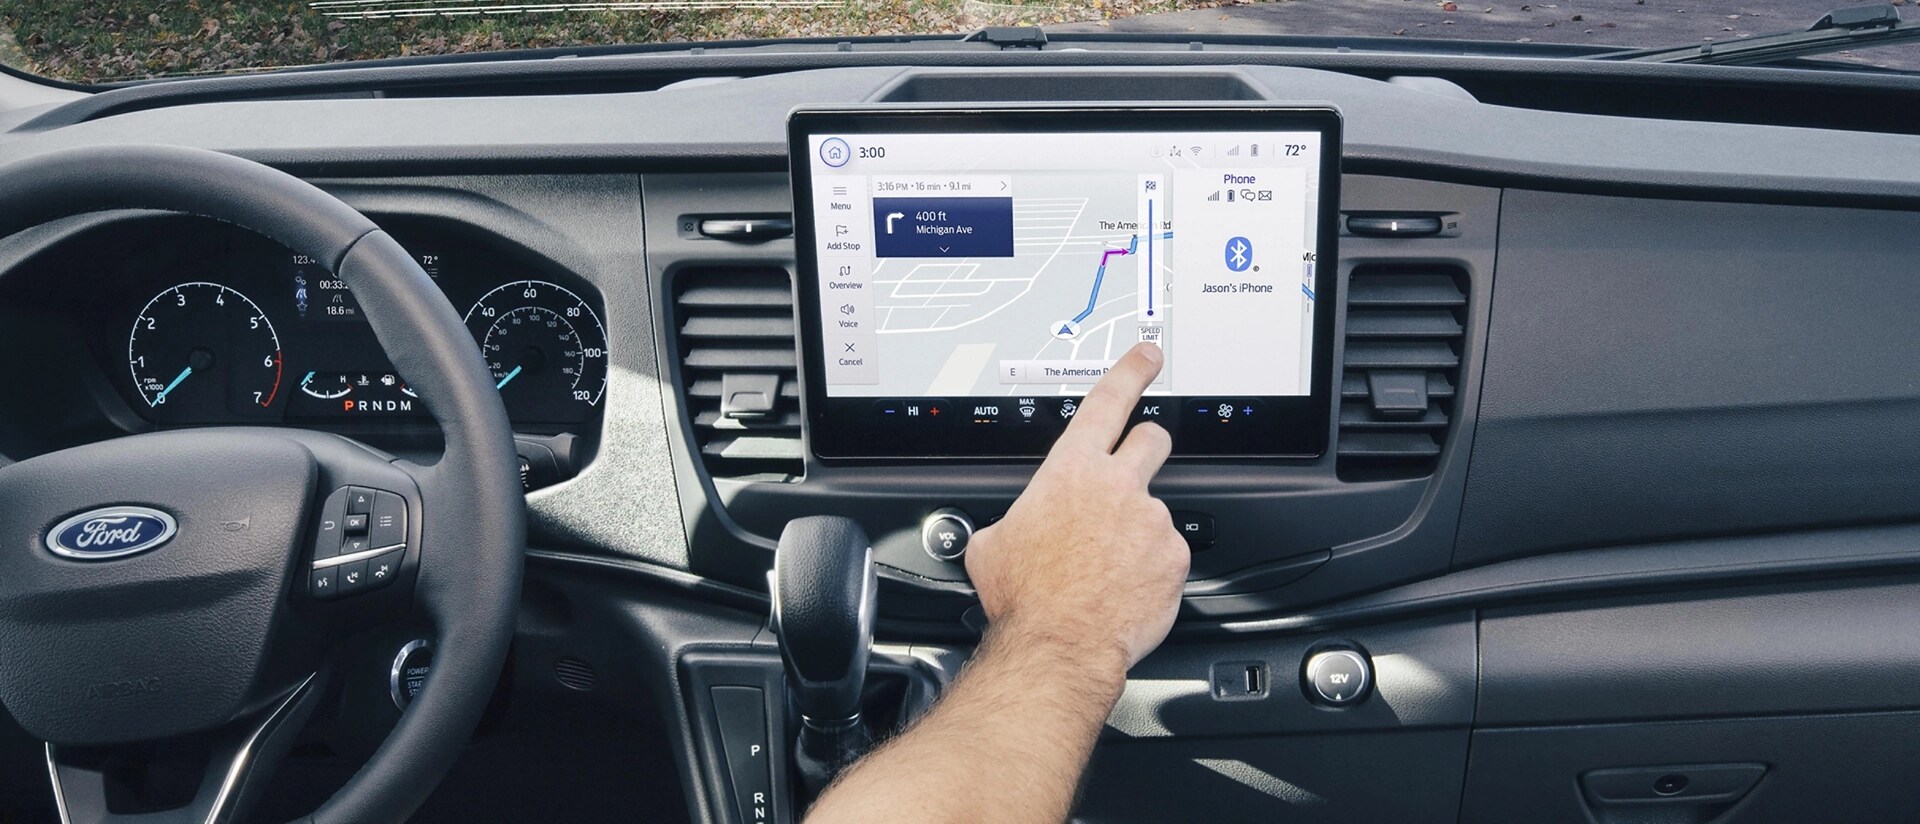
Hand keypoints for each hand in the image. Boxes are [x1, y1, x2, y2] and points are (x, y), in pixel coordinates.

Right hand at [964, 342, 1189, 671]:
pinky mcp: (1174, 557)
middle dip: (1146, 446)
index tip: (1147, 357)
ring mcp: (1151, 521)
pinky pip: (1167, 554)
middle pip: (1152, 439)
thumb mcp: (992, 545)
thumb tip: (1006, 530)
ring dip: (1138, 530)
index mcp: (1071, 471)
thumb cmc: (1023, 597)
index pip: (1109, 401)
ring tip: (1109, 567)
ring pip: (1155, 510)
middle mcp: (1118, 486)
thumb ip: (1012, 521)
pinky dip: (1150, 569)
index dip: (1131, 371)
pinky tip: (1125, 588)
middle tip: (1131, 473)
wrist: (1058, 644)